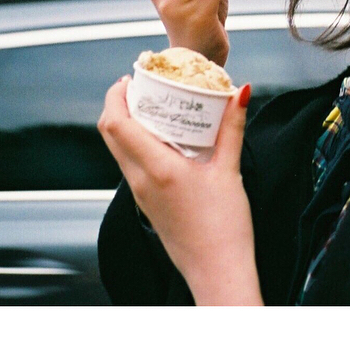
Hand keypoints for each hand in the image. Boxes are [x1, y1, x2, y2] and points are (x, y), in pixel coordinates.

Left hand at [97, 77, 261, 305]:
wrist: (217, 272)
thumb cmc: (224, 228)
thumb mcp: (231, 171)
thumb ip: (233, 128)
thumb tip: (239, 93)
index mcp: (157, 169)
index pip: (117, 124)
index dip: (116, 96)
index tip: (131, 78)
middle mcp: (140, 181)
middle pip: (110, 134)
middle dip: (118, 105)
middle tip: (140, 87)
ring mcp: (140, 195)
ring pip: (119, 151)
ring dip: (127, 125)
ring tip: (154, 108)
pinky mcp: (147, 205)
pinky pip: (131, 166)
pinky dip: (138, 145)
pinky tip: (165, 140)